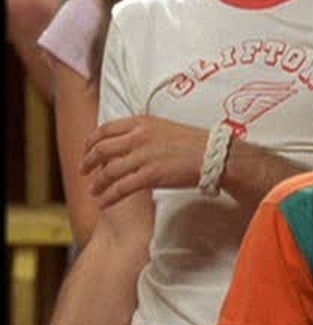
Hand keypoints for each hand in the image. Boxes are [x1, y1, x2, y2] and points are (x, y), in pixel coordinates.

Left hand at [81, 116, 207, 207]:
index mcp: (143, 122)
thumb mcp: (165, 128)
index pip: (105, 129)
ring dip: (97, 184)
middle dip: (88, 162)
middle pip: (102, 150)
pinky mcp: (150, 175)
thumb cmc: (195, 143)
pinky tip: (103, 202)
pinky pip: (120, 188)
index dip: (91, 141)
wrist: (215, 155)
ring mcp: (144, 156)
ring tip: (94, 191)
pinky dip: (108, 197)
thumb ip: (144, 133)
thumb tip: (126, 143)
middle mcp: (139, 137)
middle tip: (84, 172)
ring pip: (108, 171)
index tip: (87, 151)